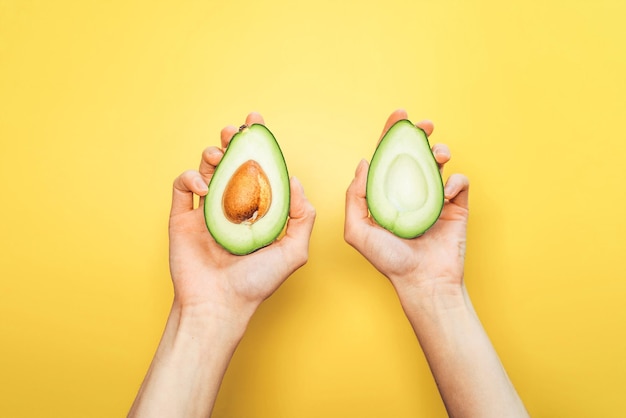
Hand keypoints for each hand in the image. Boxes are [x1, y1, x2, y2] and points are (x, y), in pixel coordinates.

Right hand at [169, 112, 315, 320]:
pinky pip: (181, 187)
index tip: (258, 123)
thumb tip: (294, 181)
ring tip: (221, 155)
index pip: (257, 169)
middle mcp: (230, 207)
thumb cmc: (257, 283)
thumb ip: (302, 216)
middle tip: (236, 130)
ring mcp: (205, 212)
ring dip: (212, 153)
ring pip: (205, 168)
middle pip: (230, 162)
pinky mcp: (181, 218)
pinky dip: (190, 178)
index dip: (258, 145)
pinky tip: (204, 187)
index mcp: (255, 210)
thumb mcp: (294, 251)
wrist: (219, 306)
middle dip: (232, 140)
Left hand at [344, 109, 469, 297]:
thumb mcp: (357, 230)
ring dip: (440, 151)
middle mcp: (411, 192)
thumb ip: (355, 196)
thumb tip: (364, 163)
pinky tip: (445, 195)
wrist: (422, 283)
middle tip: (423, 126)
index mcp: (388, 194)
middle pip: (416, 154)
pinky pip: (460, 182)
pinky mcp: (456, 208)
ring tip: (438, 155)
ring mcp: (434, 199)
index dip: (393, 134)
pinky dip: (455, 181)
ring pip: (440, 163)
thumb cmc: (388, 260)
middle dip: (420, 134)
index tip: (400, 115)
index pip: (389, 157)